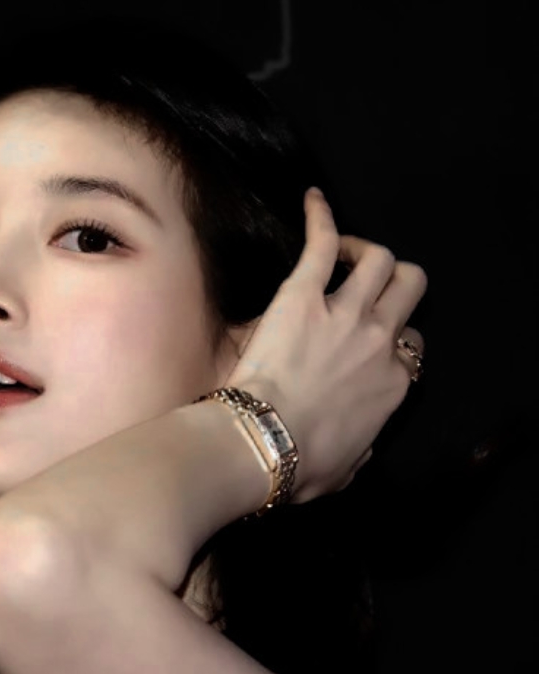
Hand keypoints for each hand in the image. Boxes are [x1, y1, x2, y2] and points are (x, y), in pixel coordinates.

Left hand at [226, 187, 426, 501]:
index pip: (411, 349)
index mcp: (393, 386)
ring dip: (366, 252)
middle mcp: (380, 341)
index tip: (370, 347)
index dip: (393, 342)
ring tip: (344, 255)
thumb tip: (358, 450)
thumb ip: (359, 454)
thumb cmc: (297, 464)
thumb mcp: (343, 472)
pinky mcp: (302, 295)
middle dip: (396, 283)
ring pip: (381, 261)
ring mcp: (345, 313)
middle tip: (367, 287)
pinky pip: (322, 243)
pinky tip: (313, 201)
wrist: (262, 444)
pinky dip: (321, 217)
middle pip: (409, 289)